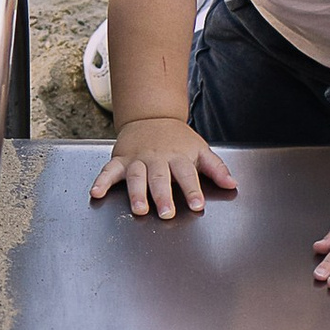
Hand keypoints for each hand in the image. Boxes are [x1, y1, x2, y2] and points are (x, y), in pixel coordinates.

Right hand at [91, 119, 237, 220]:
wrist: (152, 117)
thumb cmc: (178, 139)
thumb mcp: (200, 150)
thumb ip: (216, 168)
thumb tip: (232, 184)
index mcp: (178, 157)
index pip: (187, 174)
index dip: (192, 190)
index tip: (197, 205)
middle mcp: (157, 158)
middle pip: (160, 178)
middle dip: (163, 195)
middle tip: (167, 212)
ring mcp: (137, 159)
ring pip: (136, 176)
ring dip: (136, 193)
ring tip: (139, 208)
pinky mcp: (120, 159)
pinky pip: (109, 170)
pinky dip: (102, 181)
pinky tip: (97, 193)